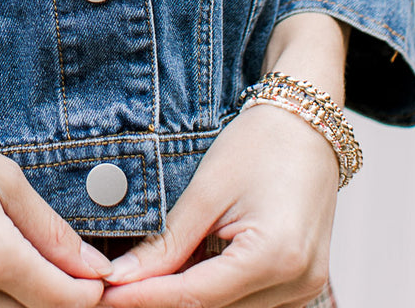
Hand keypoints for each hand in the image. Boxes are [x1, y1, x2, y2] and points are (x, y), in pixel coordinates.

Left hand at [98, 13, 348, 307]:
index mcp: (274, 256)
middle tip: (120, 284)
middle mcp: (296, 284)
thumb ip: (167, 242)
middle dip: (163, 298)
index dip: (146, 298)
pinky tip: (189, 269)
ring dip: (190, 297)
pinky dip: (216, 290)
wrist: (308, 125)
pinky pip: (250, 302)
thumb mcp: (207, 190)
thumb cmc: (260, 144)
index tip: (107, 294)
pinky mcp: (302, 286)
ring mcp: (304, 289)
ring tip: (150, 273)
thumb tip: (123, 277)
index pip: (196, 295)